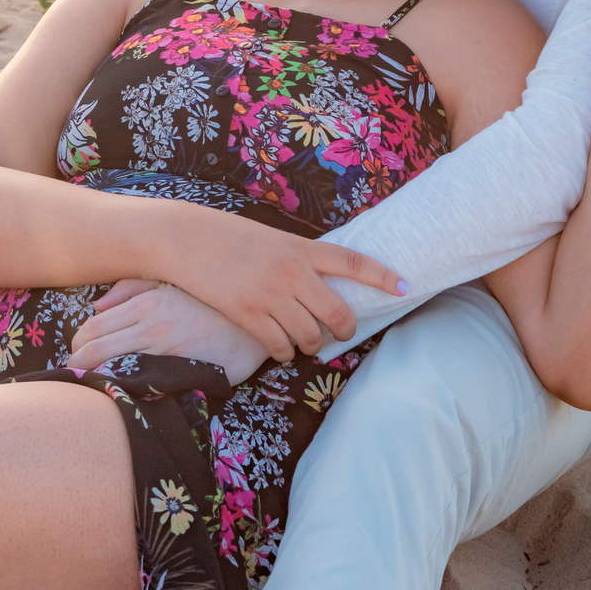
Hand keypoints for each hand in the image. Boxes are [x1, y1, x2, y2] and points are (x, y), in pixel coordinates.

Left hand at [70, 278, 270, 383]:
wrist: (255, 324)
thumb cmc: (211, 302)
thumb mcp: (173, 283)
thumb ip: (133, 288)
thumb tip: (96, 307)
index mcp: (146, 302)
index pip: (91, 328)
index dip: (76, 346)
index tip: (76, 358)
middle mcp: (150, 324)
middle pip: (92, 351)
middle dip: (77, 368)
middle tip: (76, 378)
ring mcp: (164, 350)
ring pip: (109, 369)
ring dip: (94, 381)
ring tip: (90, 390)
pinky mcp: (179, 372)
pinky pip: (137, 384)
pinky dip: (120, 390)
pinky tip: (118, 396)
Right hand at [158, 211, 406, 362]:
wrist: (185, 238)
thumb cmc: (226, 236)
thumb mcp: (269, 238)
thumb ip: (295, 258)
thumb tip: (317, 282)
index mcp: (299, 247)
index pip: (351, 262)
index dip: (381, 276)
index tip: (404, 287)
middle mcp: (291, 271)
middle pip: (336, 311)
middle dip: (343, 330)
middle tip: (339, 335)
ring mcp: (270, 295)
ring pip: (309, 335)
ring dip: (311, 345)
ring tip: (304, 343)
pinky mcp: (247, 315)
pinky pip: (279, 346)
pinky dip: (284, 352)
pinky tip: (280, 348)